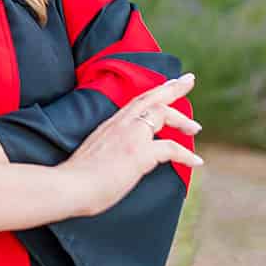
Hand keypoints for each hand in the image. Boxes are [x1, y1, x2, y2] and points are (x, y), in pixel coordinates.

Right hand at [56, 73, 201, 217]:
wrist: (69, 186)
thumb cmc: (77, 177)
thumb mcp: (95, 154)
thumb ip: (109, 150)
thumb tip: (118, 159)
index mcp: (110, 125)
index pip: (136, 102)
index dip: (154, 92)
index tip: (169, 84)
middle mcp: (120, 125)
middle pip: (150, 98)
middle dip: (172, 88)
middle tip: (189, 80)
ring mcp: (130, 136)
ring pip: (162, 113)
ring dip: (182, 119)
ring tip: (195, 128)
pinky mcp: (138, 153)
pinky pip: (171, 148)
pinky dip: (186, 154)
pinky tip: (196, 161)